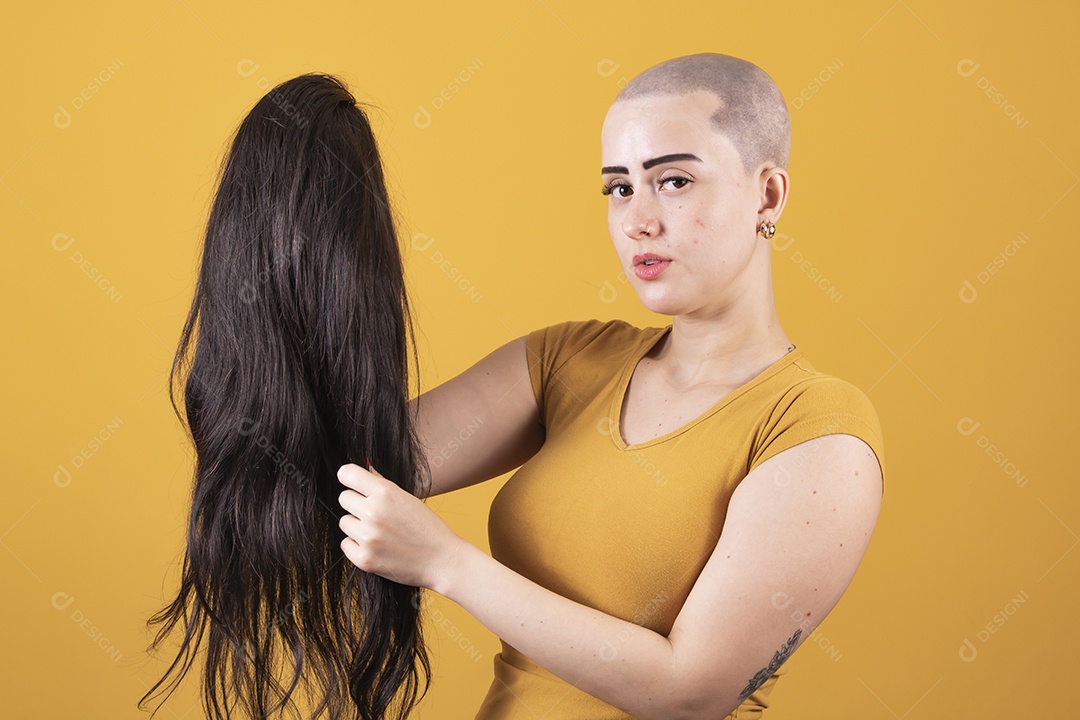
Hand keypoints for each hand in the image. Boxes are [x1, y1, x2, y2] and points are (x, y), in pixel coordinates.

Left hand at [336, 462, 462, 590]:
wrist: (441, 560)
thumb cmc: (428, 528)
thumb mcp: (408, 499)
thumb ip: (382, 484)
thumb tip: (364, 468)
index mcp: (386, 493)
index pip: (347, 474)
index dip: (348, 477)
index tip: (353, 483)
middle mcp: (374, 512)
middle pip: (344, 498)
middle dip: (356, 503)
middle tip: (375, 513)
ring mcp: (368, 537)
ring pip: (345, 522)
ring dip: (357, 526)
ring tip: (379, 532)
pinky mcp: (365, 559)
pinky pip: (346, 544)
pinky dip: (357, 545)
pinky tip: (377, 546)